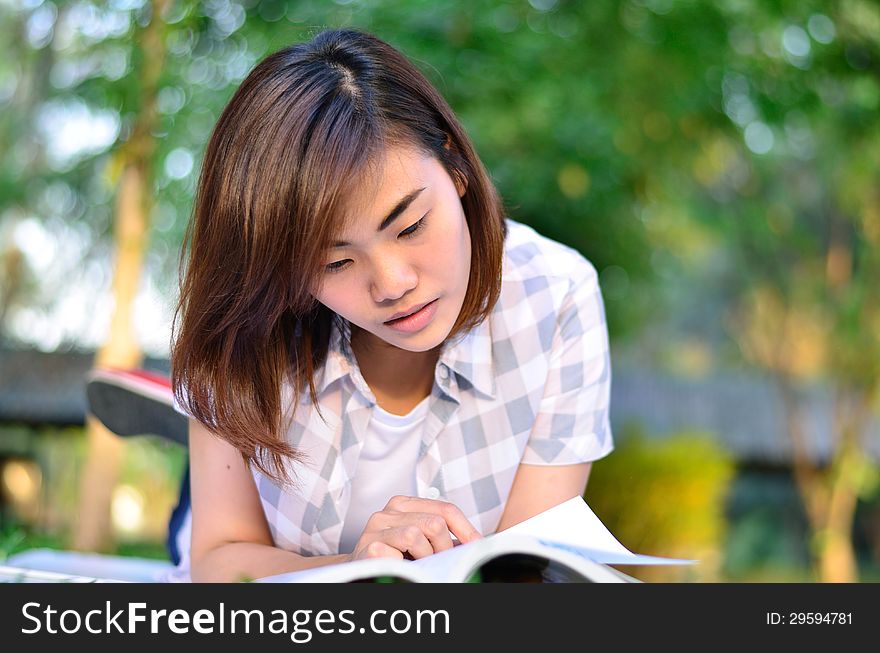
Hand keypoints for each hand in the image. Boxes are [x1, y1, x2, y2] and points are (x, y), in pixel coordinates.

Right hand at [348, 495, 481, 561]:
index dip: (466, 529)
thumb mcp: (419, 541)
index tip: (478, 546)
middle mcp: (389, 510)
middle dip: (444, 548)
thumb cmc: (393, 557)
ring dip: (424, 558)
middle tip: (440, 563)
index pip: (446, 509)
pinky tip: (402, 568)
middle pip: (435, 523)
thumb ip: (441, 537)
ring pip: (417, 535)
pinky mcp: (369, 546)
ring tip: (418, 566)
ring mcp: (376, 526)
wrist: (357, 572)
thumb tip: (476, 543)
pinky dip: (407, 566)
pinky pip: (399, 555)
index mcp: (405, 504)